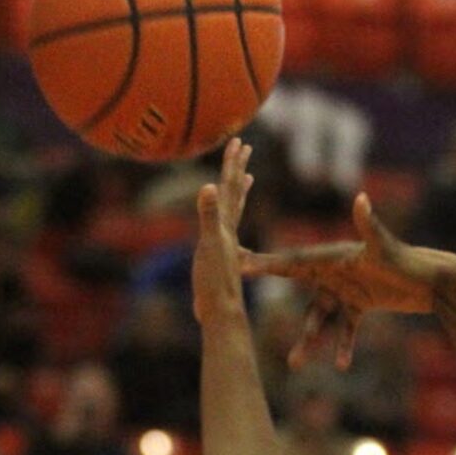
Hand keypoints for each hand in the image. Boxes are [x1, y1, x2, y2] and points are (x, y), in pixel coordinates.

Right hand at [192, 136, 252, 325]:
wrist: (222, 313)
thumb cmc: (214, 281)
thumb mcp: (210, 244)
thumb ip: (208, 215)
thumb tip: (207, 186)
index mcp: (225, 225)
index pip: (230, 187)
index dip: (232, 164)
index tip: (239, 141)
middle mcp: (228, 232)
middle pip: (235, 193)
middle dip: (237, 168)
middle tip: (244, 146)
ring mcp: (226, 245)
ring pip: (235, 211)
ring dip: (239, 192)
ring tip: (248, 177)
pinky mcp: (222, 259)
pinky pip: (227, 232)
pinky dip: (228, 222)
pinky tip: (230, 224)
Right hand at [239, 193, 451, 368]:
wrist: (436, 279)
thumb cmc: (411, 262)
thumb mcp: (386, 249)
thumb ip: (369, 226)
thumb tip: (361, 200)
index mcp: (334, 257)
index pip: (293, 262)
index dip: (266, 265)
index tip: (239, 264)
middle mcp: (336, 272)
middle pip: (299, 291)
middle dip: (272, 302)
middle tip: (251, 314)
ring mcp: (347, 289)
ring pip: (320, 317)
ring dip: (309, 341)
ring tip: (294, 365)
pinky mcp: (362, 303)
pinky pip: (346, 328)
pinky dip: (343, 345)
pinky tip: (341, 365)